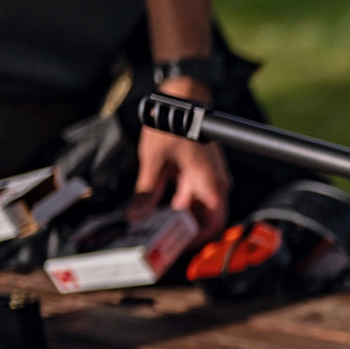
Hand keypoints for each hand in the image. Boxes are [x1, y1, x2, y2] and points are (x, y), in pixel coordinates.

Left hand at [135, 74, 228, 236]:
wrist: (183, 98)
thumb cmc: (174, 125)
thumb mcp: (154, 161)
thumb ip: (146, 193)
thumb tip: (136, 216)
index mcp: (209, 184)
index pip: (213, 224)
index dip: (198, 241)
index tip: (178, 250)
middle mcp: (214, 184)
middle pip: (204, 219)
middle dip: (184, 233)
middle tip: (161, 244)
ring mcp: (207, 177)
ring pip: (196, 209)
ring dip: (178, 219)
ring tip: (154, 227)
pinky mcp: (199, 172)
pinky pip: (191, 196)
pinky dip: (176, 205)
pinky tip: (156, 208)